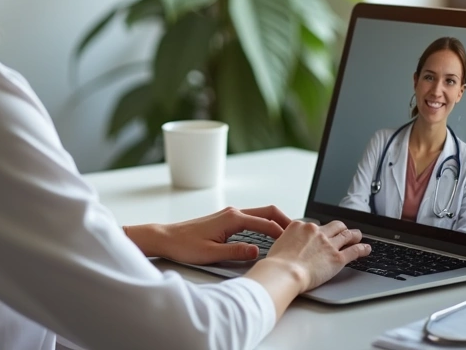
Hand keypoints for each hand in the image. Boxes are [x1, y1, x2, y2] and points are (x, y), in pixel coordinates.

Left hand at [126, 205, 291, 264]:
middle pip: (267, 211)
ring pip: (260, 214)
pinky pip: (252, 218)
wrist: (166, 238)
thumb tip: (257, 252)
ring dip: (275, 222)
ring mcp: (229, 214)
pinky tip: (268, 235)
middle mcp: (233, 212)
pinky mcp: (226, 219)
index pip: (265, 224)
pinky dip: (264, 224)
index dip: (282, 233)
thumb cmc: (184, 246)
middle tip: (299, 234)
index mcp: (232, 218)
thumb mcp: (211, 253)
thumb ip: (236, 252)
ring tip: (288, 236)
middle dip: (284, 220)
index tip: (294, 243)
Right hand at [258, 220, 370, 291]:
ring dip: (354, 235)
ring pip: (346, 235)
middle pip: (333, 225)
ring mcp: (328, 244)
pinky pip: (354, 250)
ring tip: (358, 236)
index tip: (319, 234)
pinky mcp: (337, 257)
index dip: (318, 231)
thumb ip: (286, 243)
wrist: (284, 272)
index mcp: (299, 226)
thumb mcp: (277, 246)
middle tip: (343, 231)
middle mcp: (316, 231)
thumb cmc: (277, 264)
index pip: (313, 226)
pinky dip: (362, 249)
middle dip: (340, 228)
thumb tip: (287, 248)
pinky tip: (366, 249)